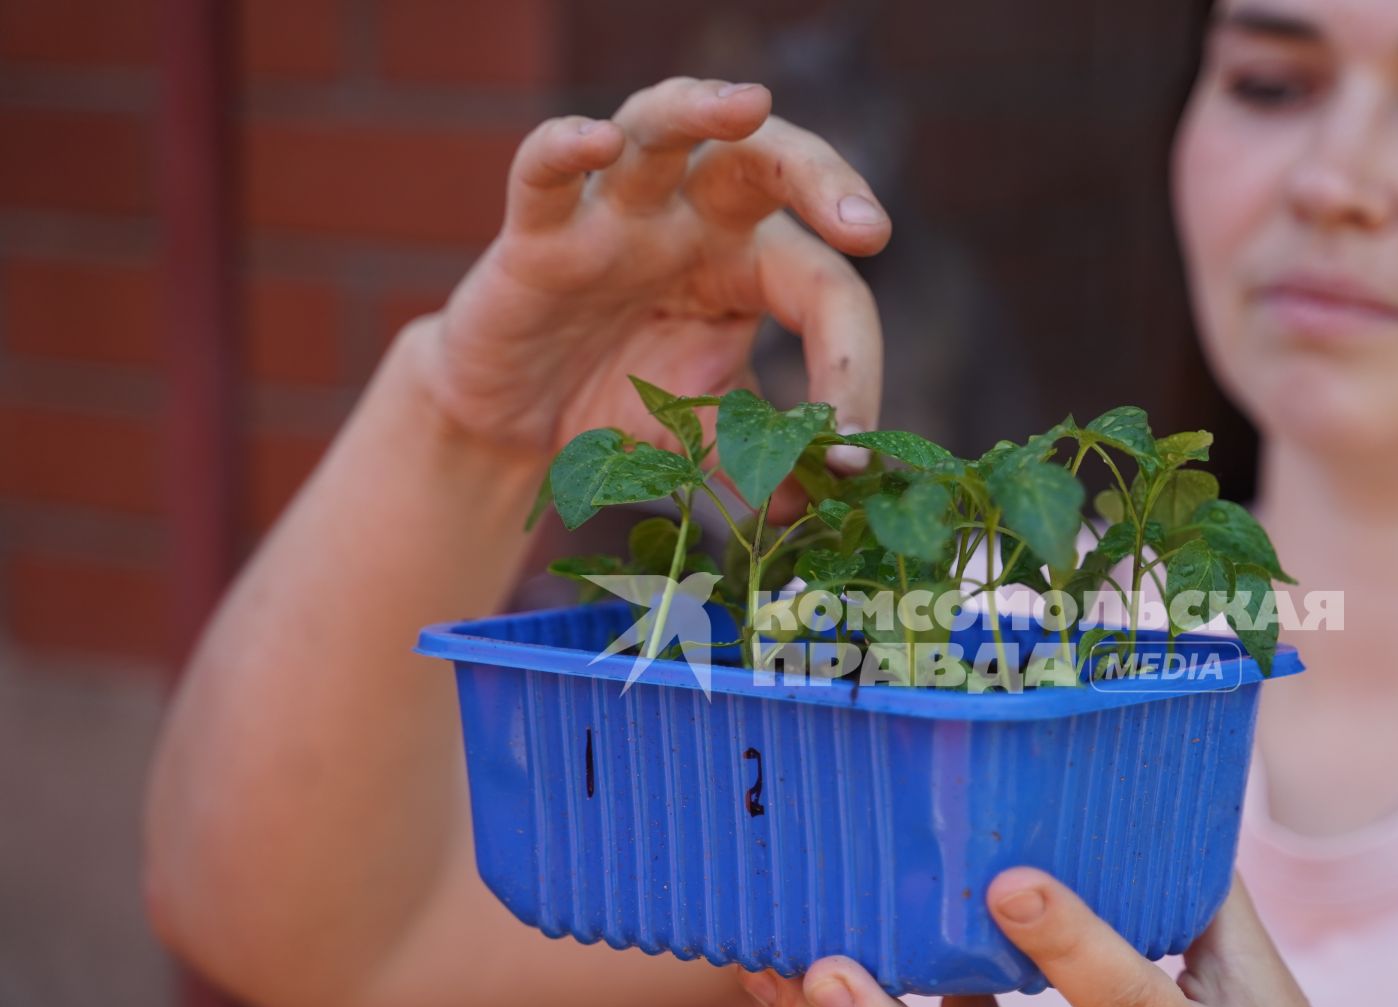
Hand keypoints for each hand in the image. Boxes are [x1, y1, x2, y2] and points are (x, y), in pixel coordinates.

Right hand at [411, 77, 888, 487]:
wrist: (517, 424)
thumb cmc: (621, 401)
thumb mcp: (703, 437)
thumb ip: (758, 458)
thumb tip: (811, 502)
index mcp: (753, 263)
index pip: (825, 290)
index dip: (849, 368)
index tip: (853, 457)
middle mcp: (694, 219)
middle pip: (767, 158)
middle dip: (825, 177)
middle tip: (870, 232)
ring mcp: (615, 216)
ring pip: (660, 127)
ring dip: (701, 109)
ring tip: (749, 102)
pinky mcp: (538, 235)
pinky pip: (545, 173)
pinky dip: (564, 149)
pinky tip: (595, 144)